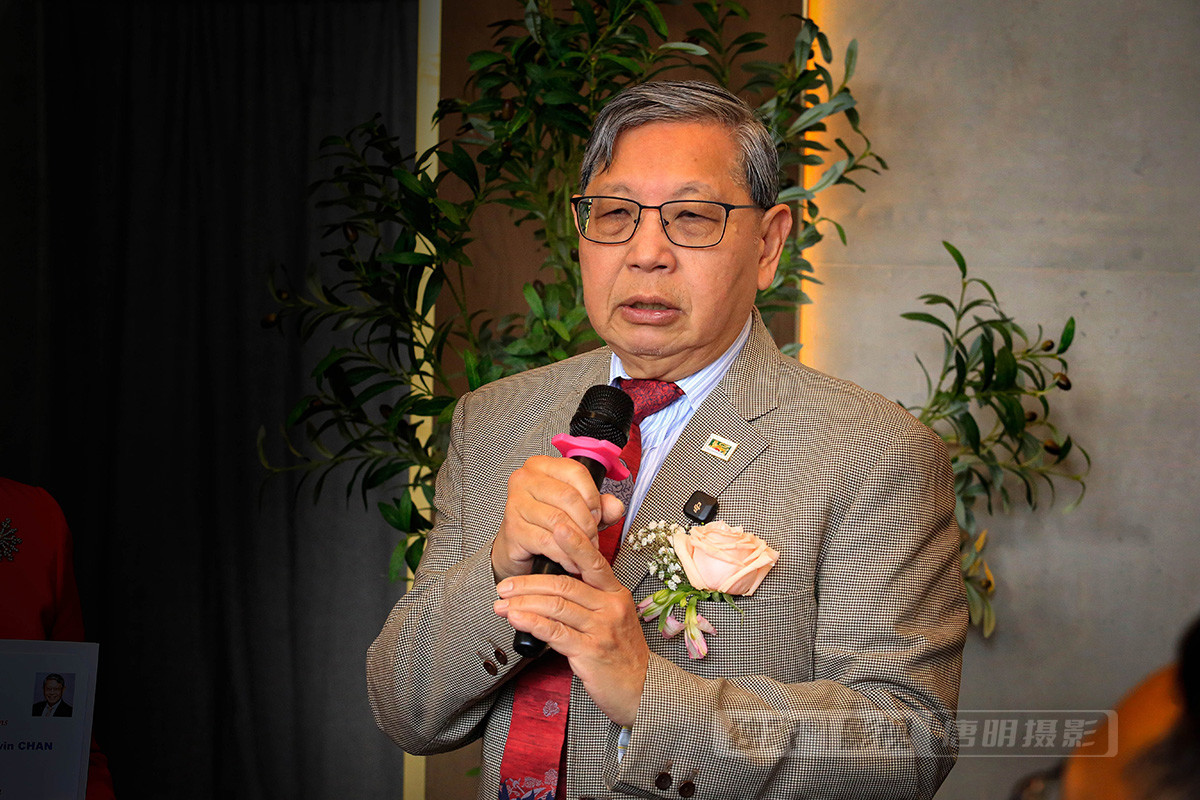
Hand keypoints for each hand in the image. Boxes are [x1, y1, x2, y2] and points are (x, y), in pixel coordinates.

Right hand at [491, 455, 625, 581]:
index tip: (598, 515)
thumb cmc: (546, 523)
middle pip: (568, 496)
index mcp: (542, 466)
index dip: (593, 496)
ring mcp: (515, 503)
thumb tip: (615, 507)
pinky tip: (571, 560)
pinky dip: (564, 554)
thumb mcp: (577, 510)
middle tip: (593, 538)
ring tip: (584, 551)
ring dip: (577, 540)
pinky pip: (546, 541)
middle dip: (587, 522)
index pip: (576, 472)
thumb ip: (601, 506)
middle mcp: (525, 479)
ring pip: (558, 520)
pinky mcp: (513, 529)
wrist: (518, 547)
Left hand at [494, 526, 649, 726]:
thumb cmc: (622, 655)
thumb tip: (552, 588)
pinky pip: (555, 631)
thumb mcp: (613, 620)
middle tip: (504, 586)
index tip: (554, 525)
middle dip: (528, 582)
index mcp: (615, 594)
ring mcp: (601, 629)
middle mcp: (610, 607)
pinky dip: (532, 623)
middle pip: (564, 583)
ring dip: (523, 603)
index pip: (593, 560)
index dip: (573, 541)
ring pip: (556, 606)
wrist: (642, 690)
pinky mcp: (590, 651)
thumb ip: (589, 601)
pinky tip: (516, 619)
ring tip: (501, 604)